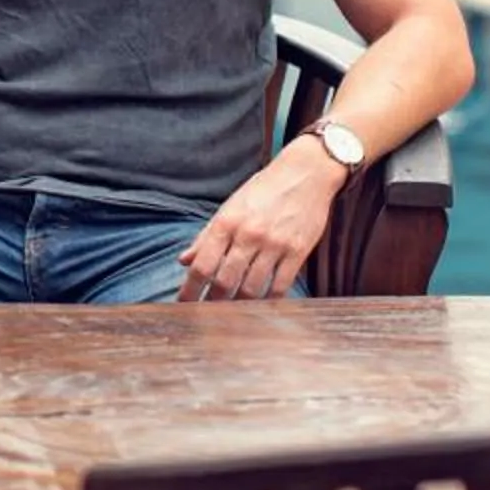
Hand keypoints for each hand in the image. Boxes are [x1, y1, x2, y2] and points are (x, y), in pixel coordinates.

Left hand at [176, 163, 340, 301]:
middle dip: (213, 303)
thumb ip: (206, 236)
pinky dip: (269, 300)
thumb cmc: (264, 190)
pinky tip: (261, 306)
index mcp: (226, 222)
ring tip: (232, 315)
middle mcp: (248, 234)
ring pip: (252, 288)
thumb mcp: (230, 207)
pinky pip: (280, 286)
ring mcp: (274, 244)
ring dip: (240, 306)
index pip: (202, 264)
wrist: (306, 172)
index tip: (184, 304)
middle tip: (207, 317)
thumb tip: (184, 260)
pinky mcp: (298, 251)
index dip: (190, 289)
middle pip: (225, 281)